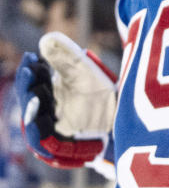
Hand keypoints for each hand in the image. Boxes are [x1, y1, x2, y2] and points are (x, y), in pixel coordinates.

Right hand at [16, 32, 116, 168]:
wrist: (122, 119)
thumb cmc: (100, 95)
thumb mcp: (83, 73)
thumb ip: (65, 58)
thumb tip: (46, 39)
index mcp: (46, 93)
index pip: (31, 81)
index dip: (30, 70)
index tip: (31, 57)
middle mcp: (42, 112)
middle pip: (28, 99)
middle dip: (27, 86)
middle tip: (30, 71)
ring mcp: (47, 131)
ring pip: (31, 120)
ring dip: (31, 108)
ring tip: (34, 94)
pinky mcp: (55, 149)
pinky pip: (41, 142)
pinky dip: (38, 132)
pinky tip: (39, 120)